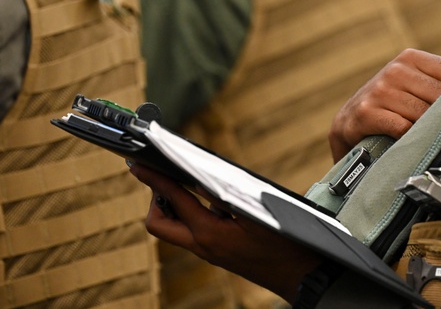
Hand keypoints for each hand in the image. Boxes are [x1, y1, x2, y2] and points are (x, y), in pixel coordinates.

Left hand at [129, 163, 322, 301]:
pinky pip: (191, 233)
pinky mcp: (217, 253)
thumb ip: (223, 194)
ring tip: (187, 185)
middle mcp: (202, 246)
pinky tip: (210, 201)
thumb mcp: (255, 211)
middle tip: (166, 179)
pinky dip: (191, 214)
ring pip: (174, 229)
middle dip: (156, 199)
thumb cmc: (285, 244)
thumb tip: (198, 175)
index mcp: (209, 234)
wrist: (302, 275)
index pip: (172, 201)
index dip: (153, 179)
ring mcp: (208, 252)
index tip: (138, 164)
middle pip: (158, 224)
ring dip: (173, 207)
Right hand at [329, 48, 440, 160]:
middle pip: (439, 96)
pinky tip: (408, 140)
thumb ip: (437, 82)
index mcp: (409, 58)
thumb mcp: (411, 84)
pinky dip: (409, 138)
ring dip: (428, 129)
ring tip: (430, 137)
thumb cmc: (390, 104)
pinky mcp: (366, 112)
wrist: (348, 122)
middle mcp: (394, 70)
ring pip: (422, 113)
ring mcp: (379, 91)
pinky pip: (402, 128)